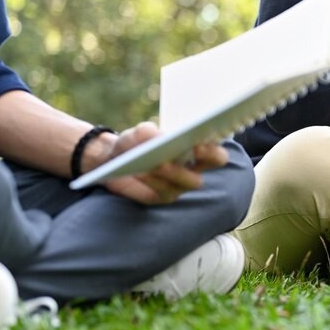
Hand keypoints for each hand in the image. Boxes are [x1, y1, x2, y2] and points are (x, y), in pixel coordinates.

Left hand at [101, 122, 228, 204]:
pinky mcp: (162, 197)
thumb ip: (146, 132)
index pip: (216, 149)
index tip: (203, 139)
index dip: (215, 146)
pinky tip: (141, 172)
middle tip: (195, 148)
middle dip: (208, 156)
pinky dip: (152, 180)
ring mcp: (180, 184)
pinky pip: (163, 190)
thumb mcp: (135, 134)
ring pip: (189, 181)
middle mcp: (194, 167)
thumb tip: (161, 138)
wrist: (113, 160)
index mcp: (196, 148)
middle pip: (214, 163)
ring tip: (160, 163)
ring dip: (175, 171)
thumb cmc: (133, 143)